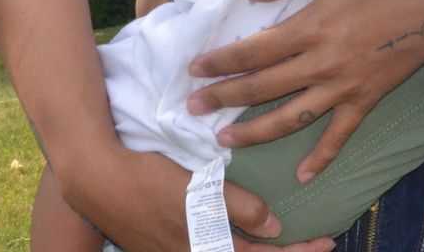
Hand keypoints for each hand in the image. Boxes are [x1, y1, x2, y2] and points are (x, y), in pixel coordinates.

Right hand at [62, 143, 334, 251]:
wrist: (96, 180)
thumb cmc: (149, 178)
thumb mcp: (197, 190)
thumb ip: (238, 208)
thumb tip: (273, 228)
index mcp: (204, 249)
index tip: (327, 242)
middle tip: (320, 243)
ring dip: (261, 250)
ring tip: (289, 241)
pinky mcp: (167, 247)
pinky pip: (212, 250)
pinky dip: (237, 246)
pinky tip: (248, 235)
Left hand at [185, 0, 423, 179]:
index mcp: (311, 27)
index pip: (253, 50)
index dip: (220, 61)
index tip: (194, 69)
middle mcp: (322, 63)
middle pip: (263, 87)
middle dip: (223, 98)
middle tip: (193, 108)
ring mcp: (343, 87)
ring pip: (291, 118)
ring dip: (255, 133)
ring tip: (225, 141)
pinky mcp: (364, 102)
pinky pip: (339, 136)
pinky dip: (321, 158)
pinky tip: (302, 176)